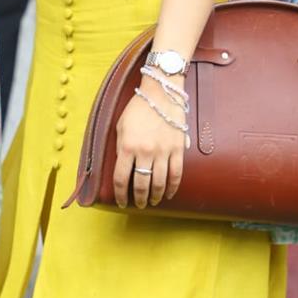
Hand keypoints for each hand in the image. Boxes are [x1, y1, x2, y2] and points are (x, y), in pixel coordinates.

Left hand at [113, 76, 186, 209]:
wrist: (160, 92)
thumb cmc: (138, 108)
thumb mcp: (121, 126)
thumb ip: (120, 147)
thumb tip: (121, 167)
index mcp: (127, 146)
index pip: (121, 178)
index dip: (120, 195)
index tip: (121, 202)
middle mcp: (145, 151)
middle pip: (141, 185)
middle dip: (139, 199)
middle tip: (139, 205)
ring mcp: (162, 151)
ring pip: (159, 183)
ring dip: (155, 196)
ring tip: (153, 201)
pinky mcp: (177, 149)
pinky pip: (176, 174)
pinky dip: (173, 188)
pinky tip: (169, 194)